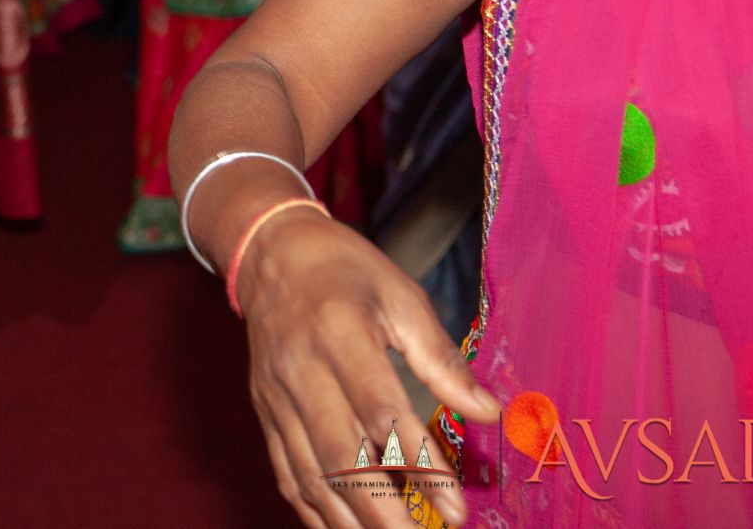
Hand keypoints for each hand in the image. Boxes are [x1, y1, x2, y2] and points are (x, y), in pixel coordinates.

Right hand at [238, 210, 501, 527]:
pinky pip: (287, 473)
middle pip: (341, 459)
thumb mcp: (400, 296)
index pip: (381, 413)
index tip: (456, 507)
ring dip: (351, 524)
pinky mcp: (264, 412)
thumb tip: (488, 412)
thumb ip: (440, 358)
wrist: (270, 252)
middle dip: (385, 516)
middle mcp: (300, 371)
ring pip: (311, 477)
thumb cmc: (345, 270)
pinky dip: (315, 512)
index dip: (421, 465)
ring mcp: (275, 396)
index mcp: (339, 334)